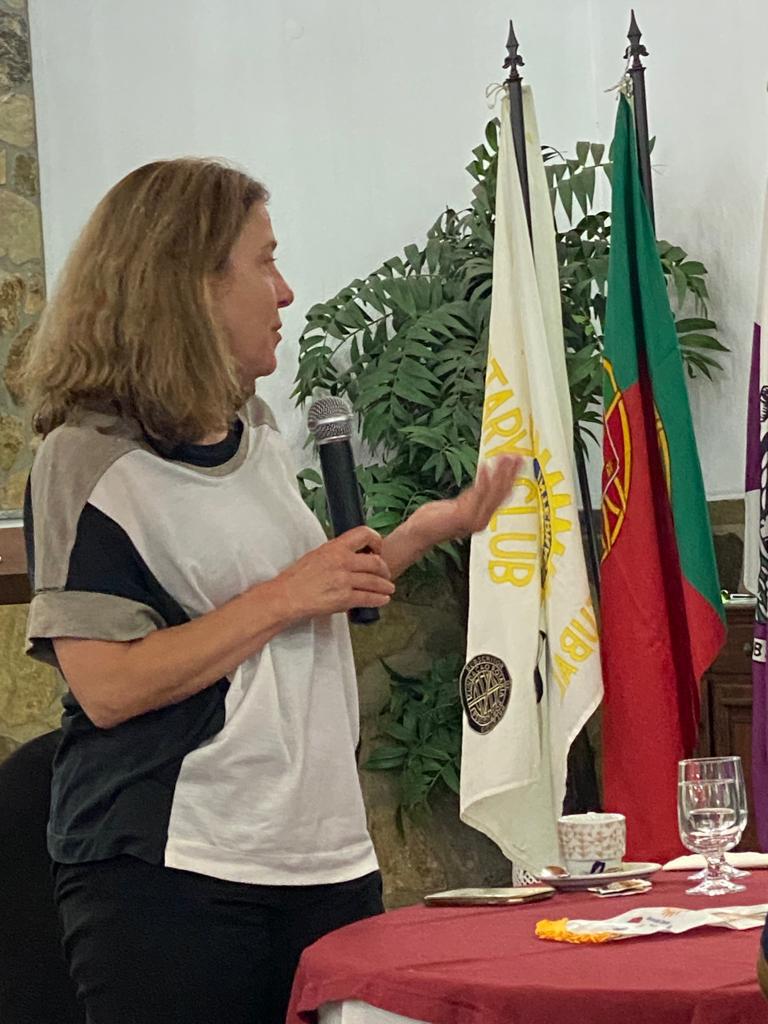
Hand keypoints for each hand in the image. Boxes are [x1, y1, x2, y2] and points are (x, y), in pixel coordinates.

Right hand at [275, 526, 394, 622]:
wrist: (285, 597)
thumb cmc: (296, 579)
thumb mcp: (316, 556)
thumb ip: (335, 554)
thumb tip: (350, 556)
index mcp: (334, 547)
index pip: (364, 534)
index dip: (376, 541)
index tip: (378, 549)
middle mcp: (342, 561)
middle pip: (375, 562)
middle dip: (385, 569)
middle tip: (386, 573)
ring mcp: (344, 580)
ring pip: (375, 581)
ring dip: (385, 586)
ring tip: (389, 588)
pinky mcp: (344, 599)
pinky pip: (368, 598)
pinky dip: (379, 599)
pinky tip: (383, 600)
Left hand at [412, 455, 522, 543]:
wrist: (419, 534)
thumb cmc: (434, 521)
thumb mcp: (457, 507)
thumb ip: (470, 499)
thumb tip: (480, 485)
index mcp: (482, 518)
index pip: (502, 496)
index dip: (511, 478)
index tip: (517, 463)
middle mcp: (482, 520)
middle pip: (501, 493)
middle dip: (510, 473)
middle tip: (517, 456)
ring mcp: (473, 520)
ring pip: (492, 492)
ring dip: (500, 473)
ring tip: (505, 457)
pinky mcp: (463, 516)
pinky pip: (476, 495)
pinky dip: (483, 480)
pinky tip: (485, 466)